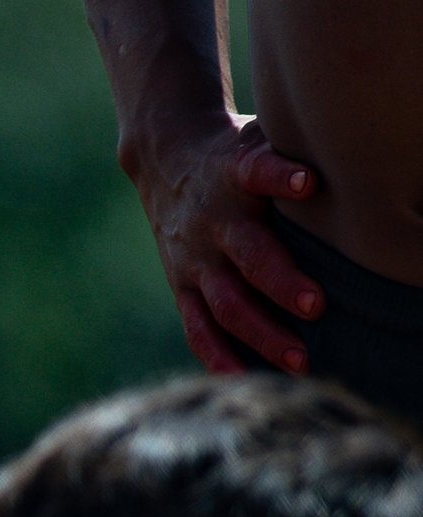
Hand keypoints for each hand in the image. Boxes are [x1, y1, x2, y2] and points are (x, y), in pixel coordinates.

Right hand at [125, 109, 322, 372]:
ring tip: (299, 360)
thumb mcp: (258, 137)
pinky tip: (242, 379)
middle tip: (317, 306)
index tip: (307, 182)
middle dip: (280, 282)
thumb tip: (354, 153)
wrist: (163, 158)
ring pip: (226, 302)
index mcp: (234, 177)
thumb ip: (292, 152)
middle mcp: (212, 223)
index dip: (280, 177)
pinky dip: (216, 354)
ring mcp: (193, 259)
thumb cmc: (234, 152)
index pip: (257, 172)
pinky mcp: (182, 284)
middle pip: (247, 255)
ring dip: (261, 332)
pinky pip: (196, 325)